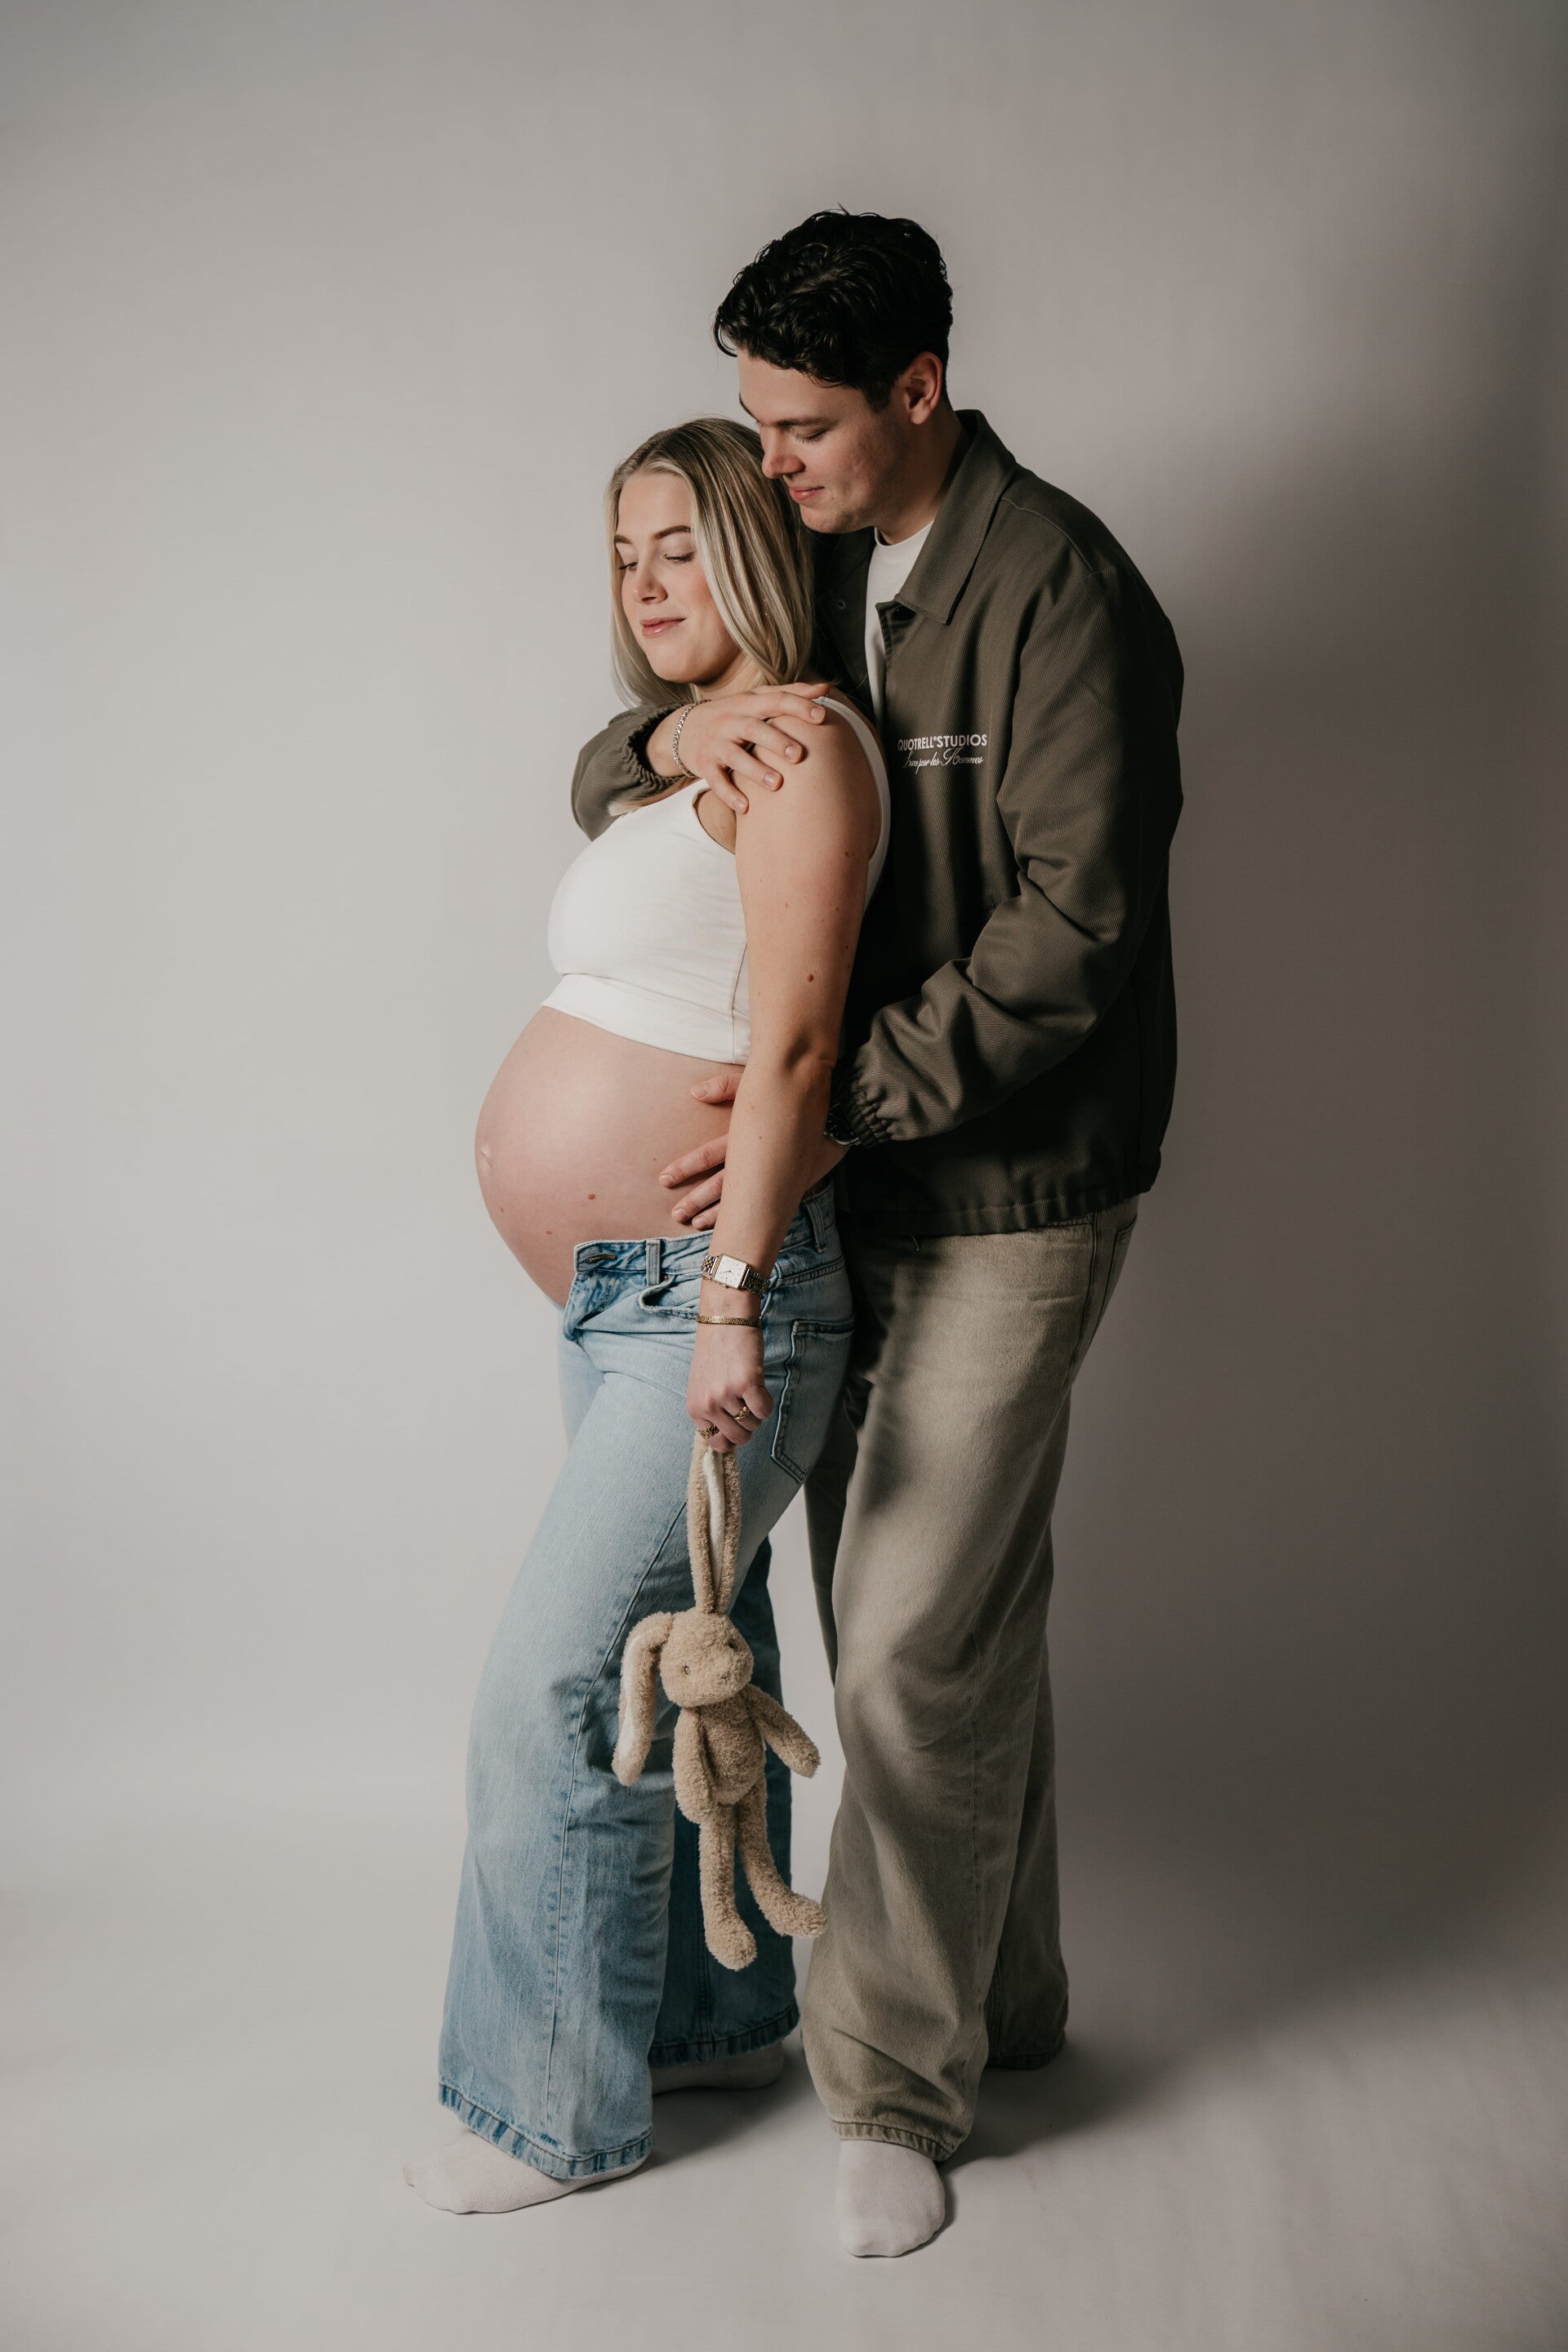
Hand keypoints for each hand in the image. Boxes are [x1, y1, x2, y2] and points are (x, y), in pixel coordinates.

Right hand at [647, 683, 829, 815]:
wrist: (684, 729)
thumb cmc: (733, 715)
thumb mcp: (755, 699)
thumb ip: (789, 694)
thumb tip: (826, 689)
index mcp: (748, 703)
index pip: (775, 700)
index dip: (798, 706)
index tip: (822, 716)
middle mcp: (731, 721)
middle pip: (755, 729)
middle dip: (777, 741)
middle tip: (799, 755)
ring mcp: (716, 743)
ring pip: (735, 757)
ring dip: (755, 771)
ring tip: (777, 784)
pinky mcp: (704, 765)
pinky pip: (716, 781)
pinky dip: (729, 795)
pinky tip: (746, 807)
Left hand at [660, 1078, 846, 1227]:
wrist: (841, 1107)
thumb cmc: (797, 1090)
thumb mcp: (759, 1082)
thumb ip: (726, 1086)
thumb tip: (695, 1092)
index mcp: (746, 1134)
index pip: (709, 1155)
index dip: (686, 1168)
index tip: (665, 1179)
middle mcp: (759, 1158)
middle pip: (720, 1184)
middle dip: (696, 1200)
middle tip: (675, 1214)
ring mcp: (776, 1174)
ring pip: (741, 1199)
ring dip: (716, 1213)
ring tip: (695, 1224)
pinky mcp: (792, 1182)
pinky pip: (764, 1204)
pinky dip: (747, 1215)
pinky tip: (734, 1225)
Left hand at [688, 1322, 771, 1452]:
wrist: (724, 1321)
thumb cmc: (715, 1353)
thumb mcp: (702, 1387)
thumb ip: (711, 1412)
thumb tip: (727, 1440)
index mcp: (695, 1408)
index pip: (716, 1443)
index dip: (731, 1436)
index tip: (737, 1424)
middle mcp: (708, 1405)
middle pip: (739, 1438)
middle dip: (748, 1426)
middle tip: (747, 1404)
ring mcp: (726, 1395)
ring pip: (753, 1424)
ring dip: (757, 1410)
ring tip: (750, 1388)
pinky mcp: (746, 1384)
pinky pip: (764, 1411)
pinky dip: (767, 1402)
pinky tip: (760, 1386)